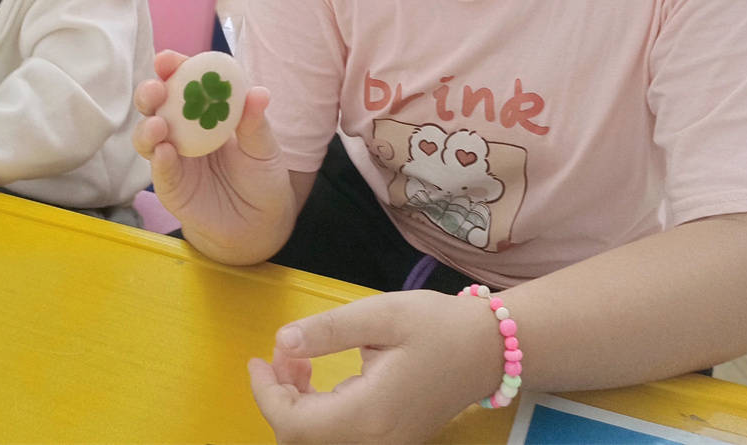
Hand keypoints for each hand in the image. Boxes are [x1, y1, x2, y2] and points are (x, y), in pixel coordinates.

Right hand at [132, 50, 292, 257]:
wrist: (259, 225)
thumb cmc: (261, 177)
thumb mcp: (264, 148)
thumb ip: (255, 123)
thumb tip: (258, 92)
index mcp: (205, 111)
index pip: (184, 82)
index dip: (173, 68)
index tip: (167, 60)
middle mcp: (182, 130)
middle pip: (156, 105)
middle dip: (150, 92)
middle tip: (156, 90)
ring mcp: (172, 158)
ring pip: (147, 136)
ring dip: (147, 127)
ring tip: (158, 126)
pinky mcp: (170, 186)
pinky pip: (159, 170)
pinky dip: (159, 160)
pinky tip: (165, 153)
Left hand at [247, 291, 500, 442]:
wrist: (488, 350)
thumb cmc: (438, 326)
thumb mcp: (383, 315)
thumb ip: (329, 329)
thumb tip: (282, 341)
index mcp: (368, 415)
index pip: (293, 424)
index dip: (265, 393)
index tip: (258, 358)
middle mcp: (373, 443)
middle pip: (300, 439)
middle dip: (279, 397)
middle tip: (284, 352)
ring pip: (317, 441)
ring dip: (296, 405)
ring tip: (300, 359)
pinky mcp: (389, 442)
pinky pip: (338, 437)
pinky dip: (317, 411)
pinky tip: (318, 377)